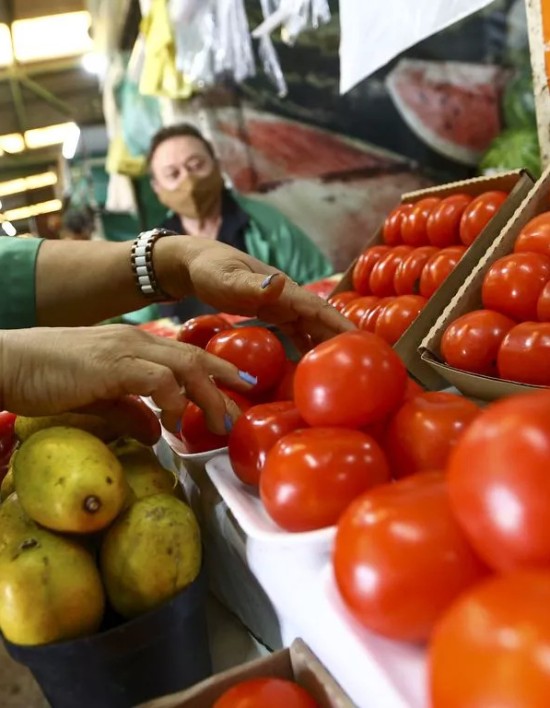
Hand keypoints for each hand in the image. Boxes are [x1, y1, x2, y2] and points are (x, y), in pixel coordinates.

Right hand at [0, 326, 254, 434]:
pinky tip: (177, 421)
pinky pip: (157, 378)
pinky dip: (175, 399)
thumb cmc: (45, 377)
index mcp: (133, 344)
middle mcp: (135, 340)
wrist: (7, 362)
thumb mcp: (96, 397)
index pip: (186, 353)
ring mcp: (124, 349)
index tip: (236, 389)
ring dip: (207, 394)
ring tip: (219, 422)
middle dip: (223, 381)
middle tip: (240, 407)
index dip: (216, 369)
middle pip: (194, 357)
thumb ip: (127, 410)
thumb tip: (155, 432)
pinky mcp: (111, 365)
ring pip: (184, 364)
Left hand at [156, 237, 353, 350]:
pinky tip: (310, 365)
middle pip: (322, 319)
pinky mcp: (271, 313)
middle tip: (364, 361)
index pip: (319, 309)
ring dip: (328, 344)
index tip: (362, 343)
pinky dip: (306, 346)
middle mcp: (288, 297)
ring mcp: (281, 305)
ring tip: (344, 368)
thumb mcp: (226, 278)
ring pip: (312, 326)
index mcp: (283, 289)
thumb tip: (279, 283)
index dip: (341, 325)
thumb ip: (250, 284)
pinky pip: (295, 332)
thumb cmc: (209, 269)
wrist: (195, 264)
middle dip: (343, 337)